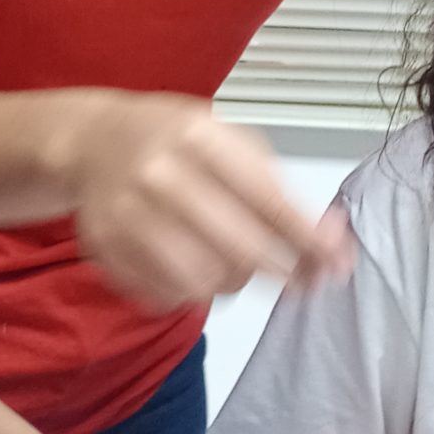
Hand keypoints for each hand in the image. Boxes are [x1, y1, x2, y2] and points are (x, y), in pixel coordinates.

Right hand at [60, 92, 353, 308]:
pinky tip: (189, 265)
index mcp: (199, 137)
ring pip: (203, 282)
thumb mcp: (230, 142)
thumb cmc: (177, 143)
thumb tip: (329, 243)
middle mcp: (159, 174)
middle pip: (239, 249)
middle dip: (280, 271)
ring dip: (231, 282)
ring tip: (231, 263)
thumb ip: (278, 190)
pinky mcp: (105, 251)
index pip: (268, 200)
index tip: (338, 265)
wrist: (95, 142)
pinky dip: (188, 291)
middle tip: (297, 278)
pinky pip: (165, 296)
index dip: (308, 240)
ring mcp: (125, 216)